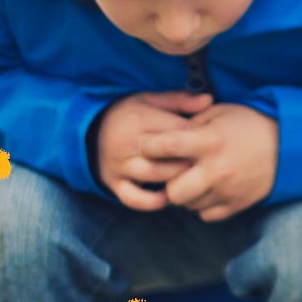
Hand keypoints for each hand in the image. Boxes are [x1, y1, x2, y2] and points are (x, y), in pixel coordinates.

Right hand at [96, 90, 214, 210]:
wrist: (89, 131)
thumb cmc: (129, 115)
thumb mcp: (150, 100)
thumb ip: (180, 100)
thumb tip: (209, 100)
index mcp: (139, 118)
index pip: (177, 130)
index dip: (199, 138)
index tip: (211, 142)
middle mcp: (127, 142)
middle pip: (167, 153)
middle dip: (190, 158)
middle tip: (207, 163)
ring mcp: (119, 165)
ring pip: (153, 175)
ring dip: (176, 179)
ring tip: (191, 178)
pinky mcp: (114, 183)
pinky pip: (133, 198)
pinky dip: (152, 202)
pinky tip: (168, 198)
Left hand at [140, 103, 279, 221]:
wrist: (288, 146)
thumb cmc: (249, 124)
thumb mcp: (218, 112)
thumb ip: (189, 123)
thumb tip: (162, 135)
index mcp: (209, 141)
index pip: (164, 147)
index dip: (150, 148)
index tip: (151, 147)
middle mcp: (216, 169)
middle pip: (173, 192)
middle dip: (169, 183)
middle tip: (174, 173)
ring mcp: (228, 190)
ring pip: (188, 206)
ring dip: (186, 194)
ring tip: (194, 179)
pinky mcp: (237, 204)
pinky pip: (206, 215)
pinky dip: (204, 205)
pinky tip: (210, 189)